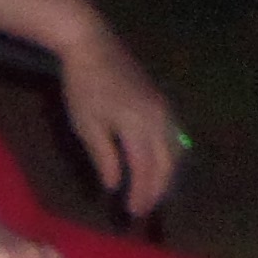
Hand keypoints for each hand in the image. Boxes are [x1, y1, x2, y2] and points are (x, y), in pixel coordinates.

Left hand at [57, 23, 185, 218]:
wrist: (91, 43)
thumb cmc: (83, 86)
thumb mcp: (88, 126)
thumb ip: (104, 158)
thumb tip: (115, 186)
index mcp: (139, 126)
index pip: (145, 170)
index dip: (141, 194)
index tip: (133, 213)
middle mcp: (159, 118)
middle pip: (166, 164)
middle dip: (157, 190)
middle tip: (143, 210)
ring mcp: (164, 108)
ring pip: (174, 150)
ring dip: (166, 175)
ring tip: (152, 192)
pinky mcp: (161, 101)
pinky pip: (173, 136)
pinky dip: (168, 156)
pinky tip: (158, 165)